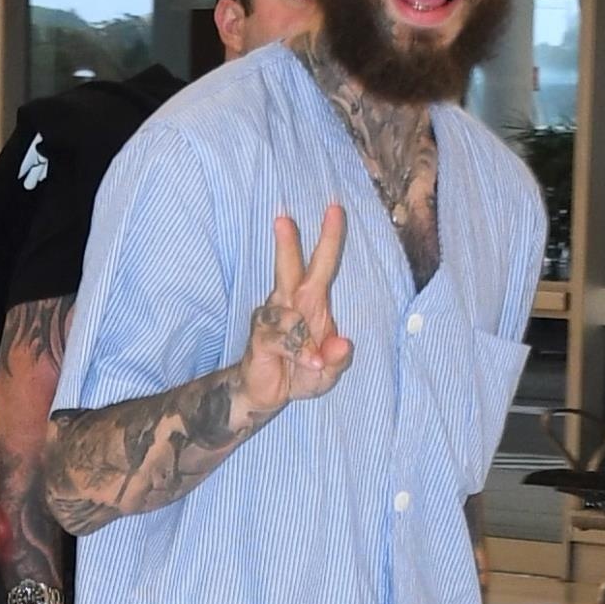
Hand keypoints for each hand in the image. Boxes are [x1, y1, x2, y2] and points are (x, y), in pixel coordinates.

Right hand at [238, 207, 352, 415]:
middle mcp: (289, 303)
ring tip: (311, 362)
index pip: (321, 265)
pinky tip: (306, 364)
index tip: (334, 209)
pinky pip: (282, 338)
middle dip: (287, 244)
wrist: (267, 394)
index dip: (329, 238)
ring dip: (304, 337)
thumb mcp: (328, 372)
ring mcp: (272, 319)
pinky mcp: (261, 338)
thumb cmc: (300, 373)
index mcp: (311, 303)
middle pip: (288, 268)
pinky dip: (297, 352)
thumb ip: (337, 360)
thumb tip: (343, 344)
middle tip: (282, 218)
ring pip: (287, 311)